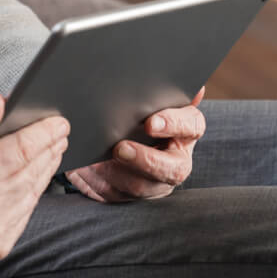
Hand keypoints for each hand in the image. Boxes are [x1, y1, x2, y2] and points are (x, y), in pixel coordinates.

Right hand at [0, 93, 68, 262]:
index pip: (22, 150)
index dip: (44, 133)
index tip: (58, 121)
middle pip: (33, 171)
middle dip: (49, 148)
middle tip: (58, 132)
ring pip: (34, 193)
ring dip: (45, 170)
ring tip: (49, 150)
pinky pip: (25, 214)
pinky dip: (32, 193)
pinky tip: (31, 177)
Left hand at [66, 88, 205, 202]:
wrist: (107, 133)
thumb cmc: (134, 110)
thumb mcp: (145, 96)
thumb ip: (163, 89)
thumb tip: (188, 83)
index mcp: (184, 130)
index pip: (191, 126)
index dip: (174, 124)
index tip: (151, 122)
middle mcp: (174, 158)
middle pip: (174, 168)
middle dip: (147, 160)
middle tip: (121, 148)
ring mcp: (154, 180)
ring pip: (144, 186)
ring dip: (120, 175)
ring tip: (99, 161)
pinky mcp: (129, 193)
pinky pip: (116, 194)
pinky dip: (99, 182)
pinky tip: (84, 170)